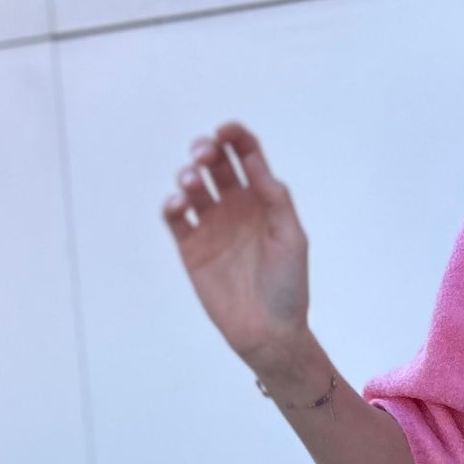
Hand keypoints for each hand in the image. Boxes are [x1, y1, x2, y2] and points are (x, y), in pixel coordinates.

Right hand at [160, 120, 317, 392]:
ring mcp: (211, 226)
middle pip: (215, 165)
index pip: (246, 157)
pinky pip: (175, 218)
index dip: (236, 137)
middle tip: (204, 155)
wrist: (269, 332)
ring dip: (187, 175)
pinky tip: (179, 204)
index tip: (226, 132)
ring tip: (190, 182)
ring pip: (192, 187)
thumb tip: (256, 163)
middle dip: (207, 151)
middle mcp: (235, 208)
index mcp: (262, 200)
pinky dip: (172, 205)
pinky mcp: (191, 248)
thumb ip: (275, 199)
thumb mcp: (291, 237)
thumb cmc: (288, 285)